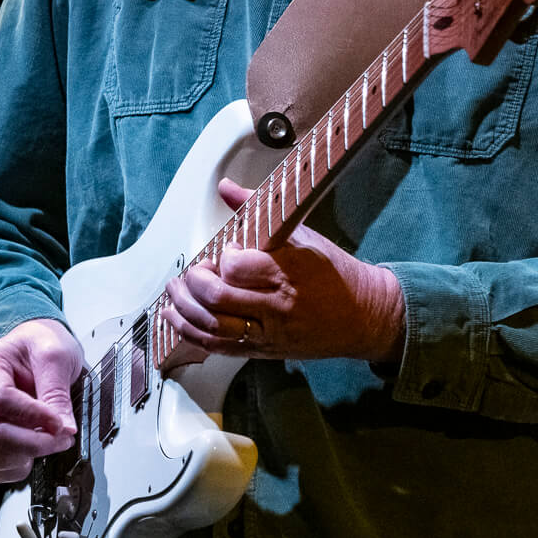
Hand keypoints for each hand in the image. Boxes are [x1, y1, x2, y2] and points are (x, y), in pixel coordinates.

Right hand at [0, 319, 83, 483]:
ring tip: (47, 443)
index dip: (34, 417)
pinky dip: (14, 469)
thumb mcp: (56, 355)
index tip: (61, 424)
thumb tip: (63, 428)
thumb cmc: (40, 345)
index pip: (1, 400)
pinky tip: (33, 454)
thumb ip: (56, 391)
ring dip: (22, 457)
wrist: (35, 348)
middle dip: (34, 442)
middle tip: (63, 437)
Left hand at [162, 177, 405, 362]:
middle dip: (195, 283)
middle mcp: (276, 306)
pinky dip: (191, 333)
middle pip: (219, 298)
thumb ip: (256, 210)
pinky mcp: (263, 350)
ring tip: (174, 292)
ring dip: (184, 308)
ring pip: (213, 326)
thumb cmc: (332, 272)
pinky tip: (177, 319)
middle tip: (194, 272)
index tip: (227, 251)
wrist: (363, 315)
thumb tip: (226, 187)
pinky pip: (219, 347)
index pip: (238, 268)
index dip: (223, 258)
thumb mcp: (301, 234)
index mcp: (287, 272)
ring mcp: (268, 332)